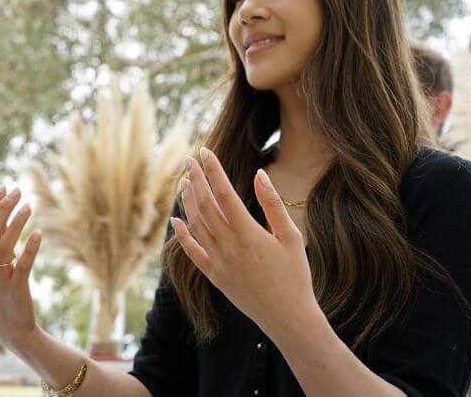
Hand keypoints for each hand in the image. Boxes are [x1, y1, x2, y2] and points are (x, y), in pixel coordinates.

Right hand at [0, 185, 41, 351]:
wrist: (11, 327)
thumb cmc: (3, 292)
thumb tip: (3, 214)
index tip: (3, 188)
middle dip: (3, 207)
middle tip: (18, 190)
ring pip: (4, 244)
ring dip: (17, 222)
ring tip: (29, 206)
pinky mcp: (16, 288)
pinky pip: (23, 264)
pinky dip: (30, 247)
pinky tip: (39, 233)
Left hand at [172, 147, 316, 334]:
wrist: (288, 318)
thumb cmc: (295, 275)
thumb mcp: (290, 236)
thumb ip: (272, 204)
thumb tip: (259, 174)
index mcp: (248, 234)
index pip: (224, 193)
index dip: (213, 170)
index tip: (205, 151)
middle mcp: (228, 246)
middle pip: (205, 205)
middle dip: (196, 179)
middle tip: (189, 159)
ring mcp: (218, 262)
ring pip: (196, 225)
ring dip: (188, 201)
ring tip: (184, 181)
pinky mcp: (214, 276)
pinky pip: (192, 252)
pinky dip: (182, 235)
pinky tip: (176, 220)